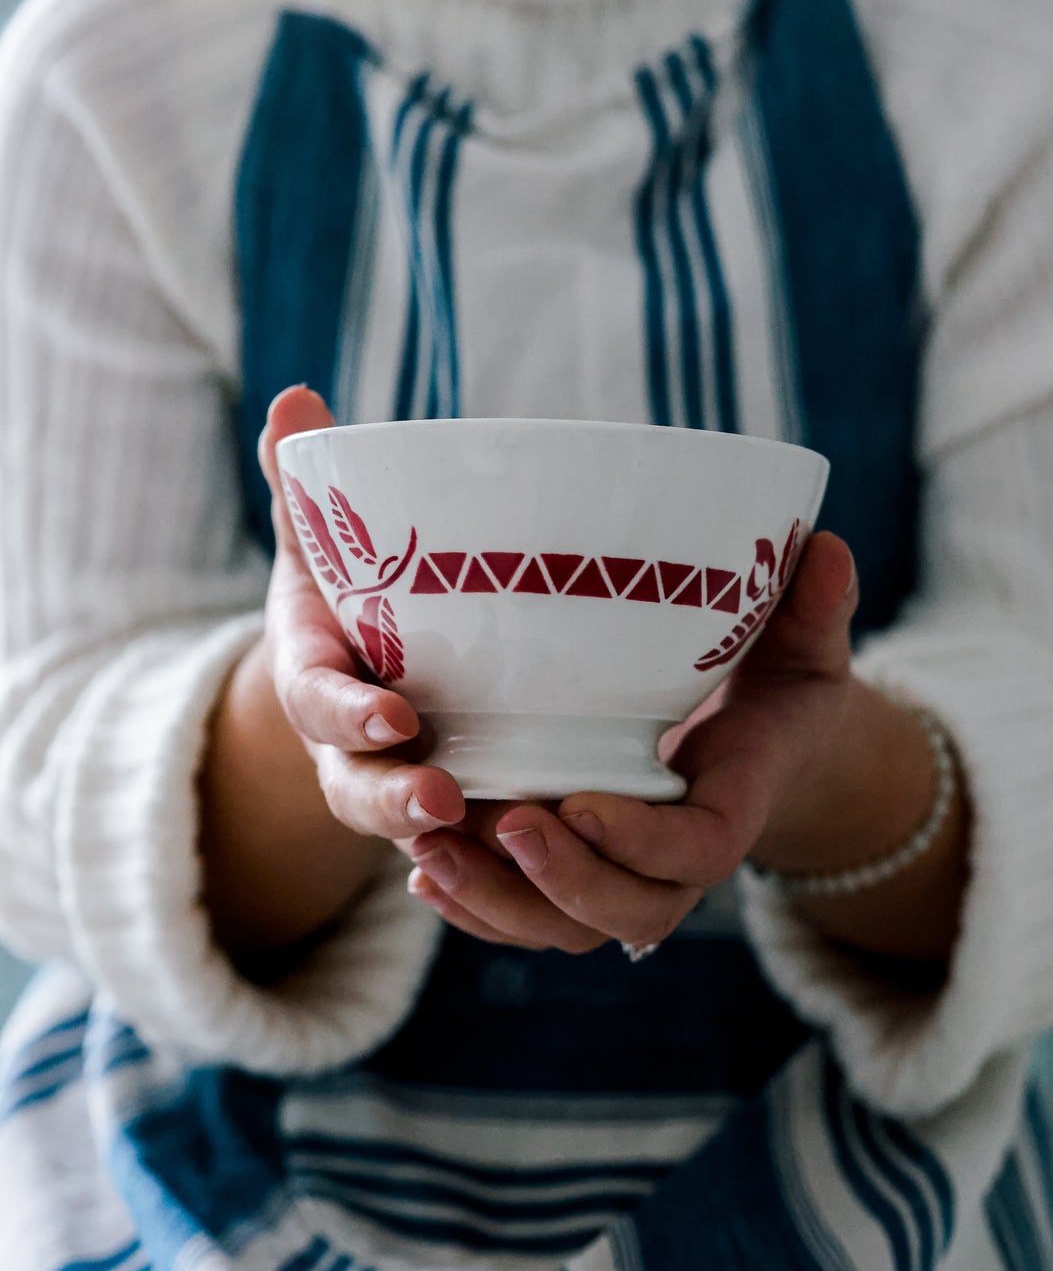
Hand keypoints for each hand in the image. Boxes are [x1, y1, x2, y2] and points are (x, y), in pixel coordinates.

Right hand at [256, 386, 470, 852]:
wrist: (363, 666)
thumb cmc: (346, 594)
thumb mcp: (324, 540)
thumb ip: (308, 481)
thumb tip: (293, 399)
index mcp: (317, 680)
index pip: (320, 703)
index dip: (350, 717)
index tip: (395, 718)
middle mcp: (350, 750)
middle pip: (358, 793)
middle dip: (394, 799)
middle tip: (445, 798)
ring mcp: (398, 787)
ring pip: (412, 836)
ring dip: (449, 844)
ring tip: (501, 833)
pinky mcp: (453, 810)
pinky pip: (465, 856)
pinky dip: (491, 871)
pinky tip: (540, 865)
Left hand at [407, 533, 868, 953]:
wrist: (759, 745)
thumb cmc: (777, 687)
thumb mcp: (804, 647)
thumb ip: (815, 609)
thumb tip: (827, 551)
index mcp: (732, 807)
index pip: (696, 850)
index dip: (640, 841)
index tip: (581, 803)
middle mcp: (675, 863)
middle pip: (628, 909)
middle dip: (562, 881)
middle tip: (503, 822)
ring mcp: (622, 877)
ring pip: (564, 926)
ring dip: (497, 902)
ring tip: (432, 856)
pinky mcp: (577, 875)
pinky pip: (528, 918)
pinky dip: (477, 908)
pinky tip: (422, 874)